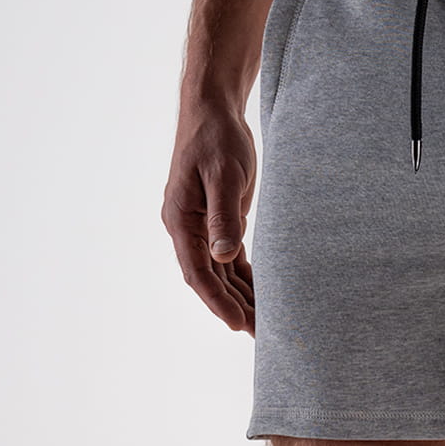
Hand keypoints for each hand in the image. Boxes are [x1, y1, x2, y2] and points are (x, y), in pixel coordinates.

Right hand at [161, 98, 257, 332]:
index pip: (197, 272)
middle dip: (232, 306)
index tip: (236, 323)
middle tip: (260, 334)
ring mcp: (200, 227)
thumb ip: (224, 216)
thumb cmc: (216, 138)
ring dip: (240, 296)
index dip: (216, 300)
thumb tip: (223, 256)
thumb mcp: (224, 176)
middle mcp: (186, 229)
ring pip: (220, 272)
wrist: (213, 111)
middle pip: (209, 279)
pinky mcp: (217, 221)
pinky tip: (262, 296)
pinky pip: (229, 258)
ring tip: (264, 324)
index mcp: (180, 220)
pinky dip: (244, 277)